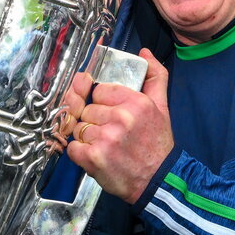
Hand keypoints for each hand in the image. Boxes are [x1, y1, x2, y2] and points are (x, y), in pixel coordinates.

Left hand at [64, 48, 172, 203]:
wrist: (158, 181)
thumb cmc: (157, 144)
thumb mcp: (162, 107)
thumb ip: (155, 77)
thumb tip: (144, 53)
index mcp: (135, 102)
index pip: (99, 90)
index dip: (101, 102)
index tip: (109, 112)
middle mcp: (120, 118)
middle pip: (86, 110)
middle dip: (93, 121)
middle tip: (109, 133)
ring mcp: (105, 138)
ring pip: (78, 128)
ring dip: (86, 137)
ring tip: (104, 145)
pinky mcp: (94, 157)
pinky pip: (72, 147)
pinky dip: (79, 153)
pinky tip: (96, 155)